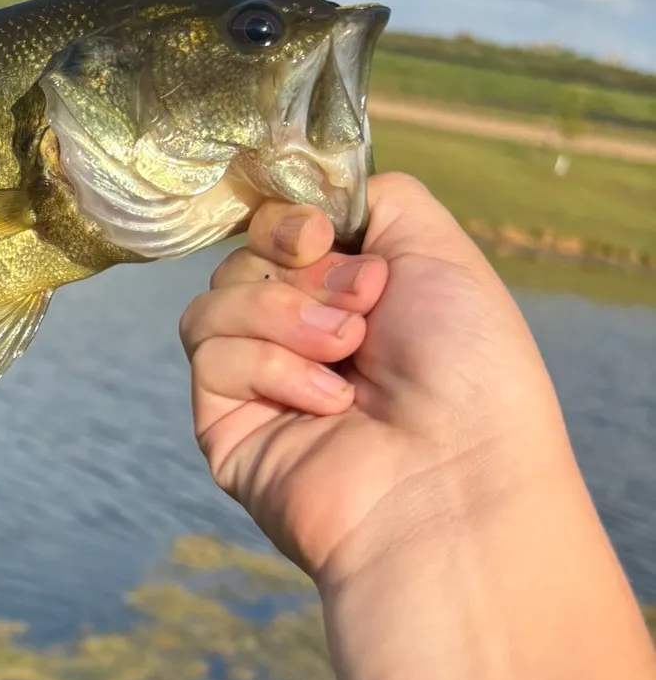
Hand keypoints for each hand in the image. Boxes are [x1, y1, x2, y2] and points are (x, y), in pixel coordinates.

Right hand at [178, 172, 577, 588]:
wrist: (454, 481)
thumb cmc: (469, 374)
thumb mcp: (442, 253)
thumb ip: (377, 198)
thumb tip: (313, 200)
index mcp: (349, 294)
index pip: (277, 229)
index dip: (288, 220)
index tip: (322, 236)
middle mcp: (300, 333)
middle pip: (242, 256)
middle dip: (300, 271)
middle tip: (361, 308)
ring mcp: (259, 380)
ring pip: (214, 299)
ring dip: (282, 315)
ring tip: (344, 355)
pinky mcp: (224, 422)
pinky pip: (209, 352)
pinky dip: (270, 365)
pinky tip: (326, 401)